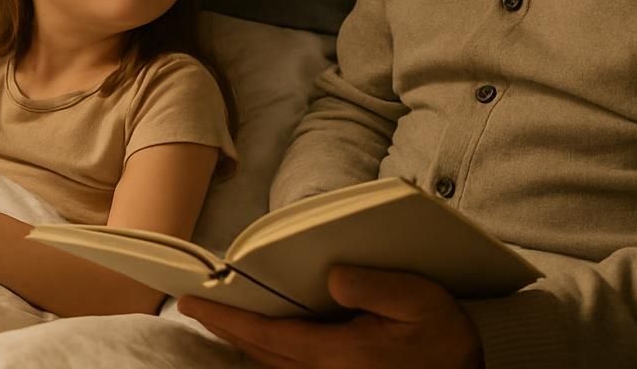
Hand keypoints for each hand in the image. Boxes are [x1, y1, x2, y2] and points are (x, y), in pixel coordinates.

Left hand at [180, 266, 482, 368]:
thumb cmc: (445, 341)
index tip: (192, 302)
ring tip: (219, 317)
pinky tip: (261, 337)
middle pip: (260, 353)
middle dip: (225, 329)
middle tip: (191, 305)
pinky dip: (267, 352)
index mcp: (338, 354)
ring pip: (272, 365)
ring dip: (243, 342)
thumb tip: (331, 276)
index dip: (227, 318)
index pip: (267, 335)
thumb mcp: (419, 300)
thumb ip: (374, 285)